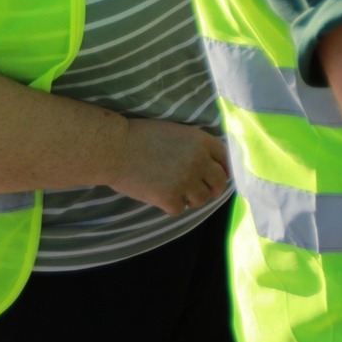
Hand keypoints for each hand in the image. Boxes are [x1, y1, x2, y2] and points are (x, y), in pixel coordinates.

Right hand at [109, 119, 229, 215]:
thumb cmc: (142, 137)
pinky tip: (160, 197)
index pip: (226, 159)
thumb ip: (196, 147)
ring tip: (176, 191)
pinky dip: (171, 206)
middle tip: (198, 190)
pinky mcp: (169, 198)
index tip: (216, 175)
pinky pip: (179, 209)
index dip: (222, 169)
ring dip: (191, 198)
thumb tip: (209, 164)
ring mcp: (186, 181)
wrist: (115, 149)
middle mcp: (199, 161)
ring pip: (201, 199)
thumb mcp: (177, 133)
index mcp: (202, 141)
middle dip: (210, 188)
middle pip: (219, 183)